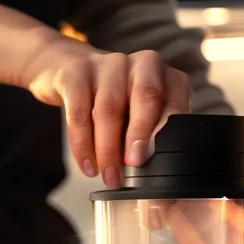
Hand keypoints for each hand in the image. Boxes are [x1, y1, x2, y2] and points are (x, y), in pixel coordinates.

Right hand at [16, 33, 189, 187]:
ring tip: (107, 176)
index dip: (165, 132)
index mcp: (166, 76)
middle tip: (132, 165)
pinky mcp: (76, 72)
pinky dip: (82, 143)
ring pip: (109, 108)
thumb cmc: (115, 101)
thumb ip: (152, 137)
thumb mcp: (140, 114)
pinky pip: (79, 111)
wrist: (69, 71)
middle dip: (139, 134)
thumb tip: (157, 180)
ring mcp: (109, 63)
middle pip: (146, 95)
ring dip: (107, 148)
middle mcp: (142, 64)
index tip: (153, 158)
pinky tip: (86, 165)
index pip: (174, 102)